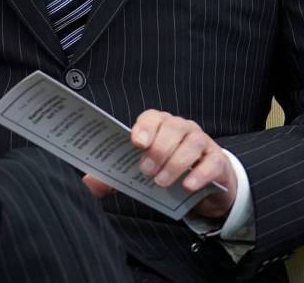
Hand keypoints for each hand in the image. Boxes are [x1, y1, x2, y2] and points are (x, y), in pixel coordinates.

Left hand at [82, 110, 236, 219]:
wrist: (204, 184)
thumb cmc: (166, 170)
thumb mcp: (140, 172)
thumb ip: (115, 177)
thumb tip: (86, 184)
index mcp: (160, 126)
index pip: (152, 117)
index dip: (144, 127)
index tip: (136, 143)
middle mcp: (182, 128)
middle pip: (172, 128)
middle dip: (158, 150)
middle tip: (146, 171)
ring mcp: (202, 142)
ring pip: (192, 143)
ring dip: (175, 162)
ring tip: (162, 182)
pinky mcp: (217, 160)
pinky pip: (211, 161)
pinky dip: (199, 173)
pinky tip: (187, 186)